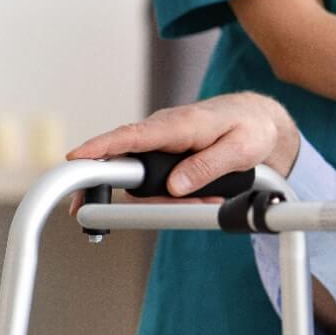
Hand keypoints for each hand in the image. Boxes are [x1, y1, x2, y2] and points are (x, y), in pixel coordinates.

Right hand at [65, 93, 299, 212]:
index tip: (75, 160)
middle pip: (128, 166)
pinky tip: (205, 197)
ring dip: (169, 199)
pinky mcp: (165, 154)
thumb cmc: (252, 128)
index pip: (131, 136)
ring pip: (145, 181)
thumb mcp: (240, 149)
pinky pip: (158, 182)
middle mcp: (162, 131)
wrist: (260, 118)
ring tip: (211, 199)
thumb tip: (174, 187)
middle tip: (138, 215)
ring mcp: (161, 143)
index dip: (101, 148)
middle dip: (129, 195)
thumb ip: (207, 166)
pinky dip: (176, 196)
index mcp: (179, 124)